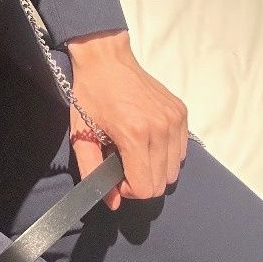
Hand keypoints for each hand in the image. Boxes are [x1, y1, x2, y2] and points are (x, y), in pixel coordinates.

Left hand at [65, 29, 188, 210]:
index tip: (116, 174)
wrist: (106, 59)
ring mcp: (174, 120)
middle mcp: (160, 128)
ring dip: (154, 169)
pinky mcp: (181, 113)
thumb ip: (93, 170)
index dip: (128, 190)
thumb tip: (112, 202)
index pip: (145, 188)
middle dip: (140, 181)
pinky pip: (180, 151)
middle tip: (123, 163)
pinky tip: (148, 140)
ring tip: (135, 151)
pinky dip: (166, 154)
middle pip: (161, 183)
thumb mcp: (81, 133)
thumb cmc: (90, 94)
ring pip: (173, 170)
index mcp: (134, 134)